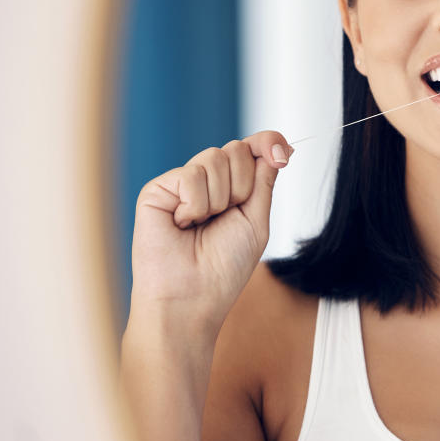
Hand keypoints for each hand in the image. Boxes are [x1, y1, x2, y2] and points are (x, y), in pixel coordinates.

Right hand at [130, 131, 291, 339]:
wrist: (191, 298)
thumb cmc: (223, 268)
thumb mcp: (256, 220)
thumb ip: (264, 181)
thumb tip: (279, 146)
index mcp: (232, 189)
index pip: (252, 149)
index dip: (268, 142)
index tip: (281, 154)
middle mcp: (207, 182)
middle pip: (237, 149)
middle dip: (243, 185)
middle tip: (225, 217)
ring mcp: (181, 184)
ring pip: (215, 157)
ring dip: (220, 198)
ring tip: (201, 224)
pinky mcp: (157, 189)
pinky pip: (191, 174)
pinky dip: (196, 204)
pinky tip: (182, 224)